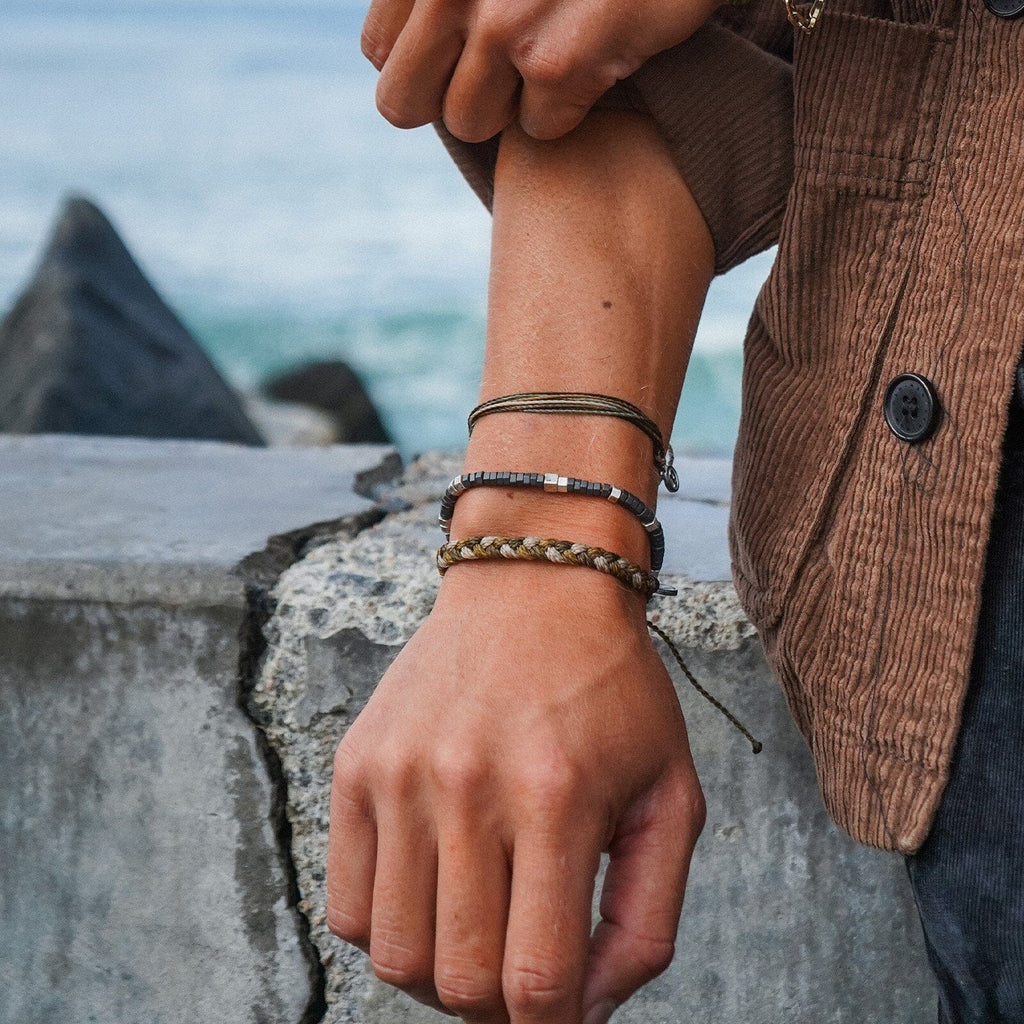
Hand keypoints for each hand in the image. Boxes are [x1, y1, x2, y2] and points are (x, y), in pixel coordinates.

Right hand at [326, 563, 704, 1022]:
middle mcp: (466, 786)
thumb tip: (587, 1011)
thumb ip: (646, 919)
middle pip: (459, 982)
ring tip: (477, 929)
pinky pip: (346, 904)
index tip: (564, 1002)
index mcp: (556, 798)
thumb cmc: (612, 690)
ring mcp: (399, 774)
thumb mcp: (669, 795)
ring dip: (440, 972)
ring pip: (392, 955)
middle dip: (499, 1008)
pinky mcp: (355, 764)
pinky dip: (387, 927)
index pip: (536, 981)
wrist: (534, 586)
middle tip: (523, 967)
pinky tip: (432, 891)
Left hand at [362, 0, 722, 142]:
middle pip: (404, 105)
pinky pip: (539, 131)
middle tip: (500, 79)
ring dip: (513, 107)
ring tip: (556, 55)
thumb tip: (392, 57)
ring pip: (470, 125)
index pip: (379, 52)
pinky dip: (572, 110)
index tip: (462, 57)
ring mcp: (504, 24)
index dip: (422, 67)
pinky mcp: (561, 62)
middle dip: (452, 100)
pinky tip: (600, 57)